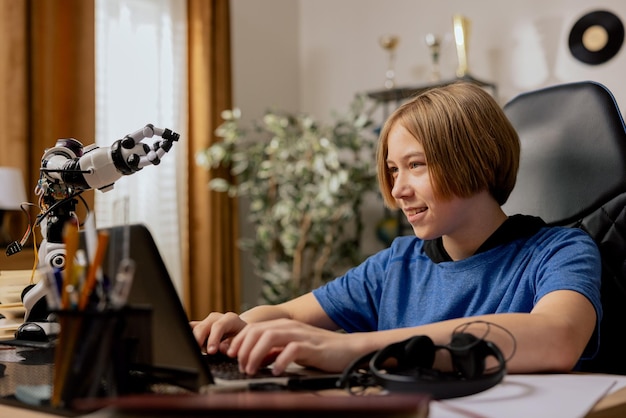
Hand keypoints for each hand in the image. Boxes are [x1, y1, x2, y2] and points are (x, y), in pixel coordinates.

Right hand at [190, 312, 247, 354]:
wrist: (239, 332)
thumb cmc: (241, 338)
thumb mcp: (241, 341)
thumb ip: (232, 344)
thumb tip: (221, 348)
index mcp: (230, 319)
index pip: (219, 326)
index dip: (214, 339)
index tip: (211, 351)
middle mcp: (216, 318)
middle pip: (203, 326)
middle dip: (199, 340)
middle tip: (197, 353)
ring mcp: (206, 321)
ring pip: (193, 328)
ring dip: (192, 340)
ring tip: (192, 351)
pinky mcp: (199, 327)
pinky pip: (190, 329)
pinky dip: (187, 337)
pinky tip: (187, 345)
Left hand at [227, 318, 363, 375]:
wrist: (348, 349)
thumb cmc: (320, 351)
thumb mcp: (293, 349)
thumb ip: (275, 351)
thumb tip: (254, 359)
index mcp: (283, 326)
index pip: (253, 328)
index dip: (239, 341)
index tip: (231, 356)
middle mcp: (290, 327)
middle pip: (258, 331)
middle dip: (243, 349)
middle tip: (240, 366)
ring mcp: (300, 334)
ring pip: (270, 337)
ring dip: (255, 354)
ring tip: (251, 370)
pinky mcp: (311, 346)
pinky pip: (291, 350)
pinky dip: (280, 361)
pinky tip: (275, 371)